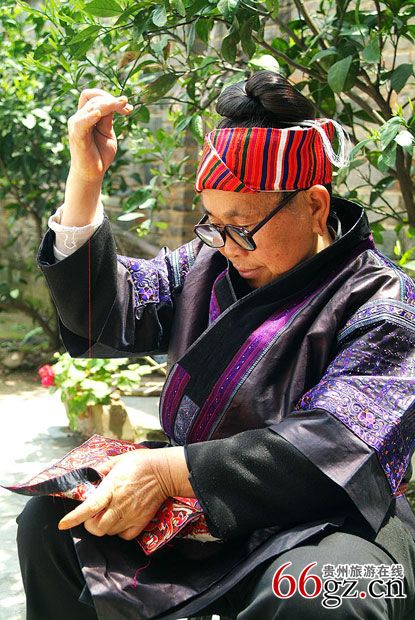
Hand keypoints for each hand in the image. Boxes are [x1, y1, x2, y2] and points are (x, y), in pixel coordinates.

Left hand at [58, 447, 194, 540]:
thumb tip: (89, 476)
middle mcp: (119, 504)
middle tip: (92, 514)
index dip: (74, 518)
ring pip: (108, 532)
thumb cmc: (141, 463)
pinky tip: (120, 520)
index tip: (63, 524)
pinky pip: (124, 536)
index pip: (89, 507)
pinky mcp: (141, 522)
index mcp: (111, 488)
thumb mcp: (117, 460)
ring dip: (103, 526)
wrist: (164, 471)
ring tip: (108, 513)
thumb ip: (101, 469)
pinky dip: (118, 531)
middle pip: (96, 527)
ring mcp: (131, 515)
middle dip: (89, 523)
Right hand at [67, 88, 132, 183]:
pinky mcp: (76, 136)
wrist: (92, 174)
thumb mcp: (108, 134)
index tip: (128, 107)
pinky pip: (81, 122)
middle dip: (112, 100)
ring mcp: (76, 125)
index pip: (95, 96)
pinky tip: (98, 114)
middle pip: (93, 97)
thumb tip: (117, 103)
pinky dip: (90, 116)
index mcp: (87, 116)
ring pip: (90, 105)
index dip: (111, 97)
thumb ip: (108, 120)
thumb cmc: (99, 154)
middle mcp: (79, 117)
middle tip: (127, 108)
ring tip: (122, 108)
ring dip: (107, 104)